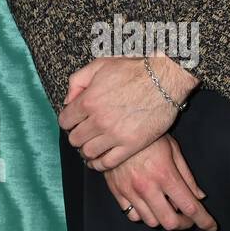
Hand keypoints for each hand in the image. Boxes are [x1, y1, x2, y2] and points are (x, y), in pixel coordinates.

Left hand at [60, 55, 196, 170]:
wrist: (163, 79)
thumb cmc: (132, 70)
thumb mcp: (99, 66)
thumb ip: (77, 82)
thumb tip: (68, 101)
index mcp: (88, 101)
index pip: (65, 121)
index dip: (67, 121)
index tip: (73, 122)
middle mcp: (99, 120)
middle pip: (75, 139)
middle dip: (76, 136)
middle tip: (83, 133)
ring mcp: (115, 134)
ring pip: (88, 152)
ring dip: (86, 150)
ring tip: (90, 146)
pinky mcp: (131, 145)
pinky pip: (108, 162)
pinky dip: (99, 164)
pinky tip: (98, 160)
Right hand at [103, 134, 217, 230]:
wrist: (115, 128)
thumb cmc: (147, 136)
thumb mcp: (173, 149)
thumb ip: (187, 176)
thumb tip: (199, 197)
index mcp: (165, 175)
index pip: (190, 207)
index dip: (204, 220)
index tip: (211, 226)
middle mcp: (147, 186)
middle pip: (170, 222)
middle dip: (183, 224)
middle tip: (187, 218)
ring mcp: (130, 191)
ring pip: (151, 221)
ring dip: (163, 218)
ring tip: (166, 206)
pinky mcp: (116, 191)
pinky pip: (132, 215)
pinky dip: (143, 214)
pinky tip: (148, 203)